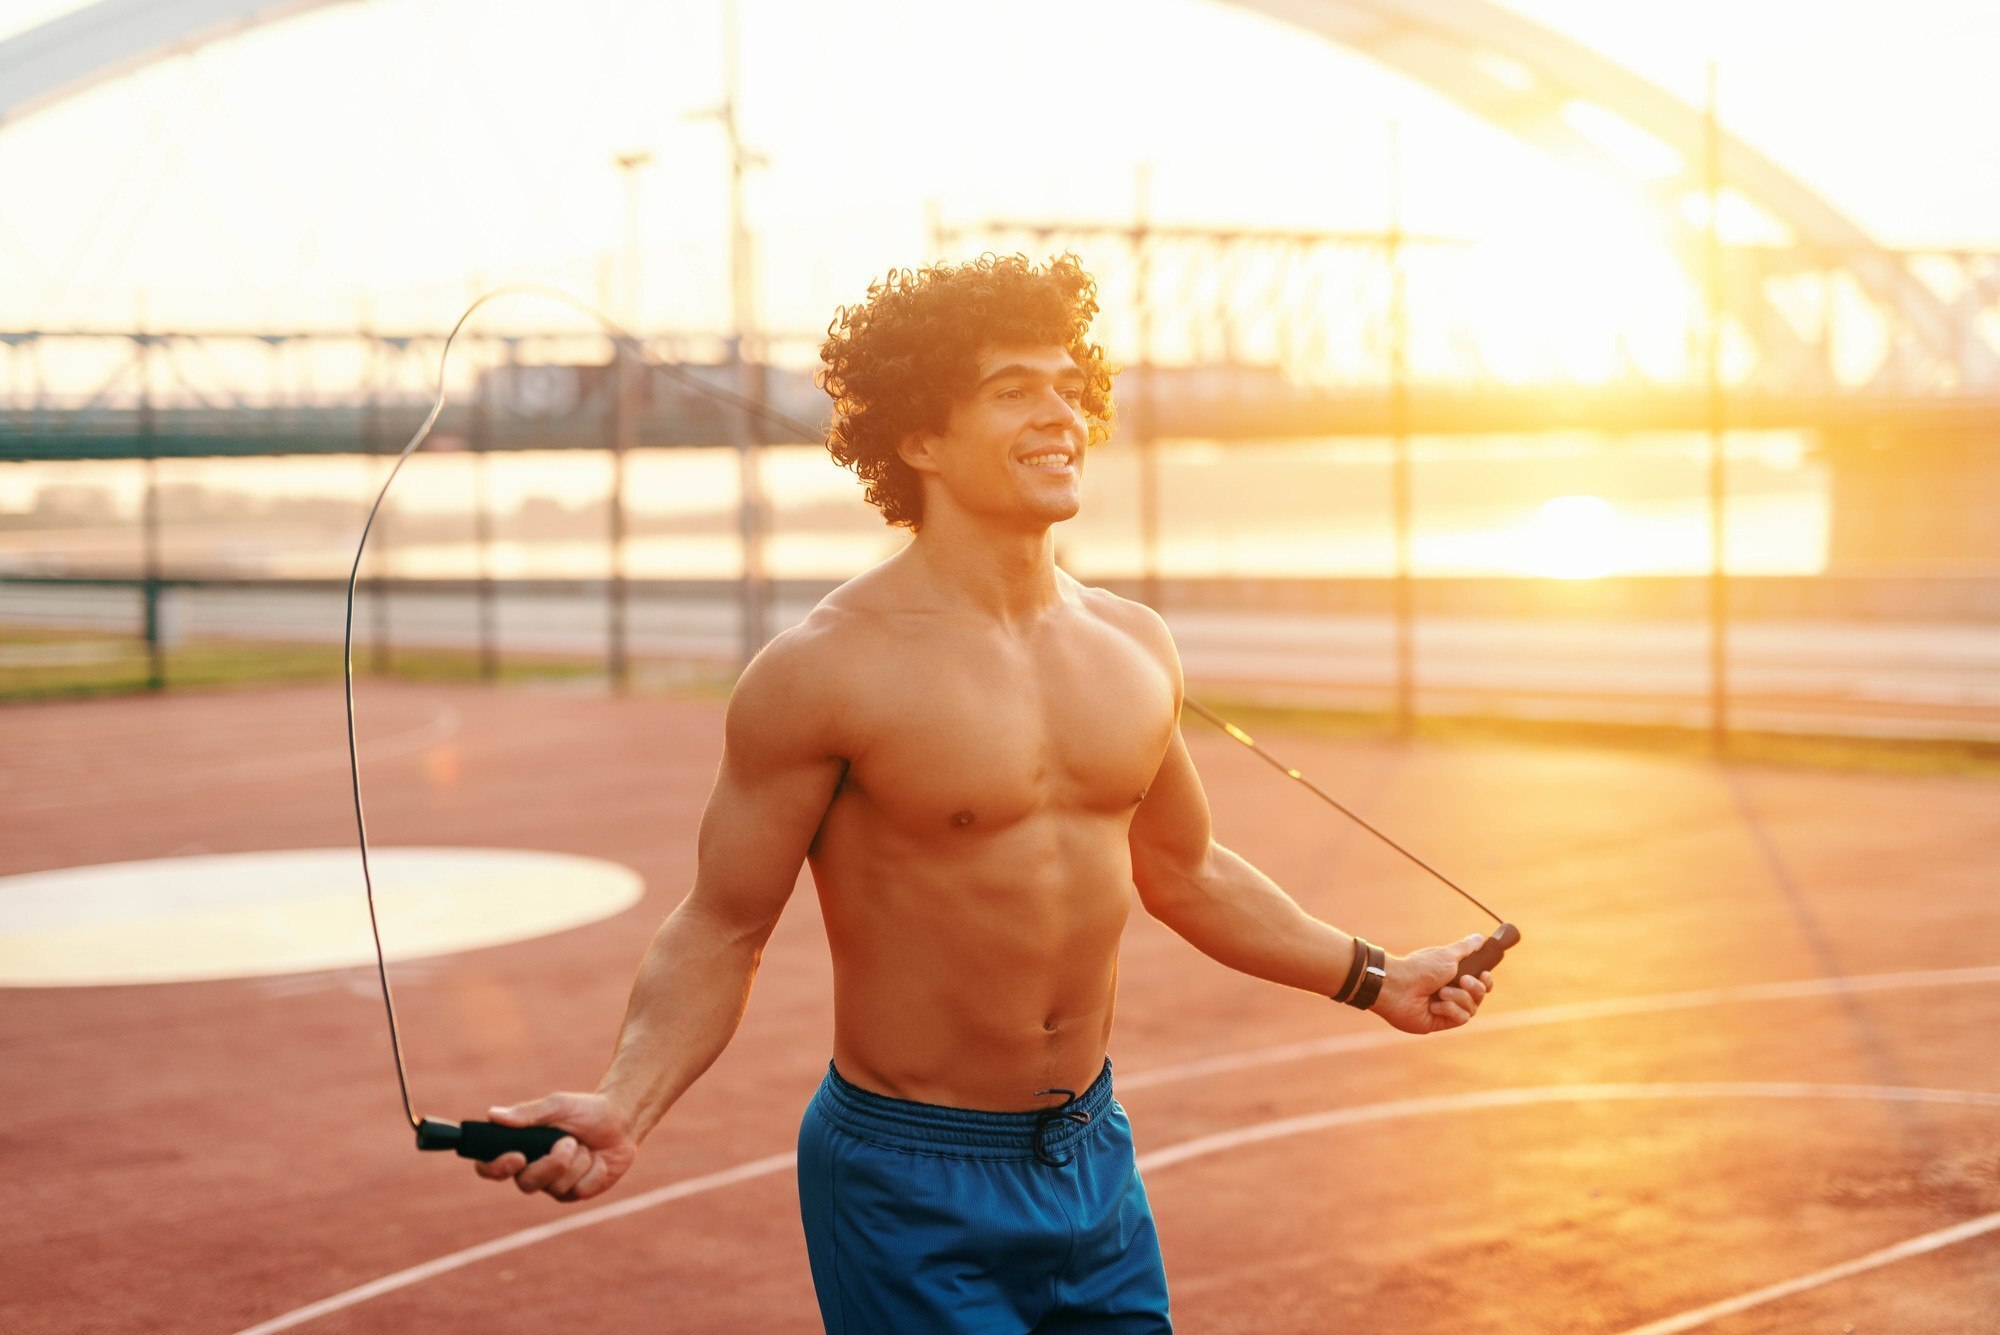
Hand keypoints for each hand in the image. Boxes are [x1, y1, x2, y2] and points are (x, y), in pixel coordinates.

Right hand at [474, 1091, 638, 1202]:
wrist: (621, 1121)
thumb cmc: (586, 1111)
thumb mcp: (558, 1105)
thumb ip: (528, 1113)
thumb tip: (493, 1115)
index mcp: (521, 1148)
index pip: (490, 1167)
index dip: (496, 1168)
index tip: (517, 1157)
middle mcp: (533, 1170)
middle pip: (527, 1183)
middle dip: (552, 1163)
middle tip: (570, 1142)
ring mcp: (554, 1185)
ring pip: (556, 1187)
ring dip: (577, 1162)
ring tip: (586, 1146)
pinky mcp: (576, 1193)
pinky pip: (580, 1191)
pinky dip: (594, 1171)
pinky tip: (599, 1160)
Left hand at [1367, 933, 1494, 1035]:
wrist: (1398, 986)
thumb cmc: (1420, 968)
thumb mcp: (1447, 955)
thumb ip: (1465, 948)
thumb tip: (1480, 938)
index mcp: (1452, 977)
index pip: (1480, 983)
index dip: (1486, 981)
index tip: (1484, 974)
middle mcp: (1451, 993)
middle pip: (1479, 996)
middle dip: (1475, 988)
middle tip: (1463, 981)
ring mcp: (1446, 1009)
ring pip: (1471, 1008)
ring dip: (1458, 998)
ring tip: (1441, 993)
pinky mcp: (1440, 1022)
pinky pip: (1460, 1019)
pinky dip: (1449, 1010)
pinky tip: (1434, 1006)